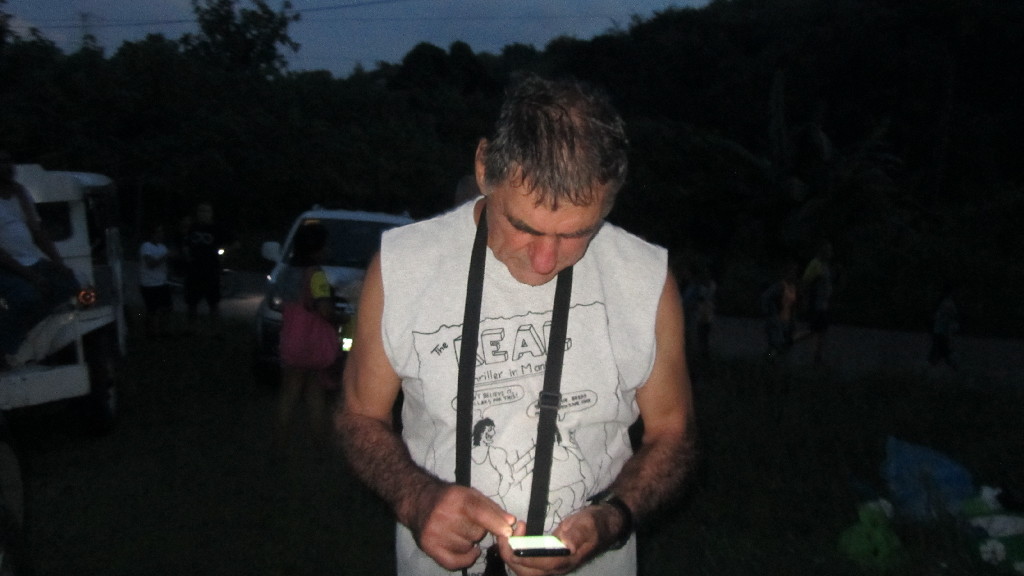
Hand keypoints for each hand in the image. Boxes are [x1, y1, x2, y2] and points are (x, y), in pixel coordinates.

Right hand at [409, 482, 515, 570]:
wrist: (418, 501)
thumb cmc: (450, 498)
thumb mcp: (471, 495)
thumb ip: (492, 509)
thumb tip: (511, 523)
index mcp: (457, 498)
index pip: (480, 513)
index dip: (496, 523)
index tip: (508, 532)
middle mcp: (444, 515)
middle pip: (476, 533)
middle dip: (478, 530)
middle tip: (467, 522)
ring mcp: (435, 532)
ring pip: (467, 547)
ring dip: (468, 542)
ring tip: (459, 530)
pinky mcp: (428, 546)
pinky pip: (454, 562)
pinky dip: (464, 559)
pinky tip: (465, 549)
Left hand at [496, 504, 625, 575]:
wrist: (604, 525)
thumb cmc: (596, 523)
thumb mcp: (589, 524)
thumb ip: (578, 534)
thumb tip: (566, 544)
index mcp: (567, 560)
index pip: (541, 564)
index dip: (524, 555)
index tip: (512, 539)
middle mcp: (558, 567)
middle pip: (528, 572)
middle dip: (511, 557)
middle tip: (505, 534)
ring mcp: (552, 565)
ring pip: (525, 570)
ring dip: (511, 555)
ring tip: (508, 533)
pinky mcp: (547, 560)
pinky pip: (527, 563)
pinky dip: (516, 553)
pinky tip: (514, 537)